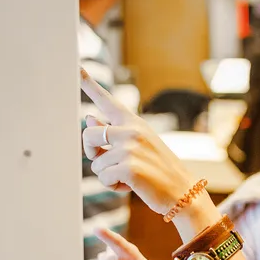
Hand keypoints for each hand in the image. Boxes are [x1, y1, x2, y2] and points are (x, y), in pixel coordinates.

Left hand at [80, 68, 197, 214]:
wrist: (183, 191)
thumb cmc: (158, 169)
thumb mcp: (138, 145)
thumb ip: (112, 132)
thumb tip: (89, 117)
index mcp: (134, 122)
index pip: (107, 101)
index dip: (89, 85)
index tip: (77, 67)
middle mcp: (132, 131)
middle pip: (88, 134)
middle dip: (91, 152)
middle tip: (108, 163)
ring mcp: (130, 148)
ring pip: (95, 162)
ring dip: (107, 174)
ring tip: (130, 176)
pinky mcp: (129, 167)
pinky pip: (103, 178)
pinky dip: (113, 186)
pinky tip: (131, 185)